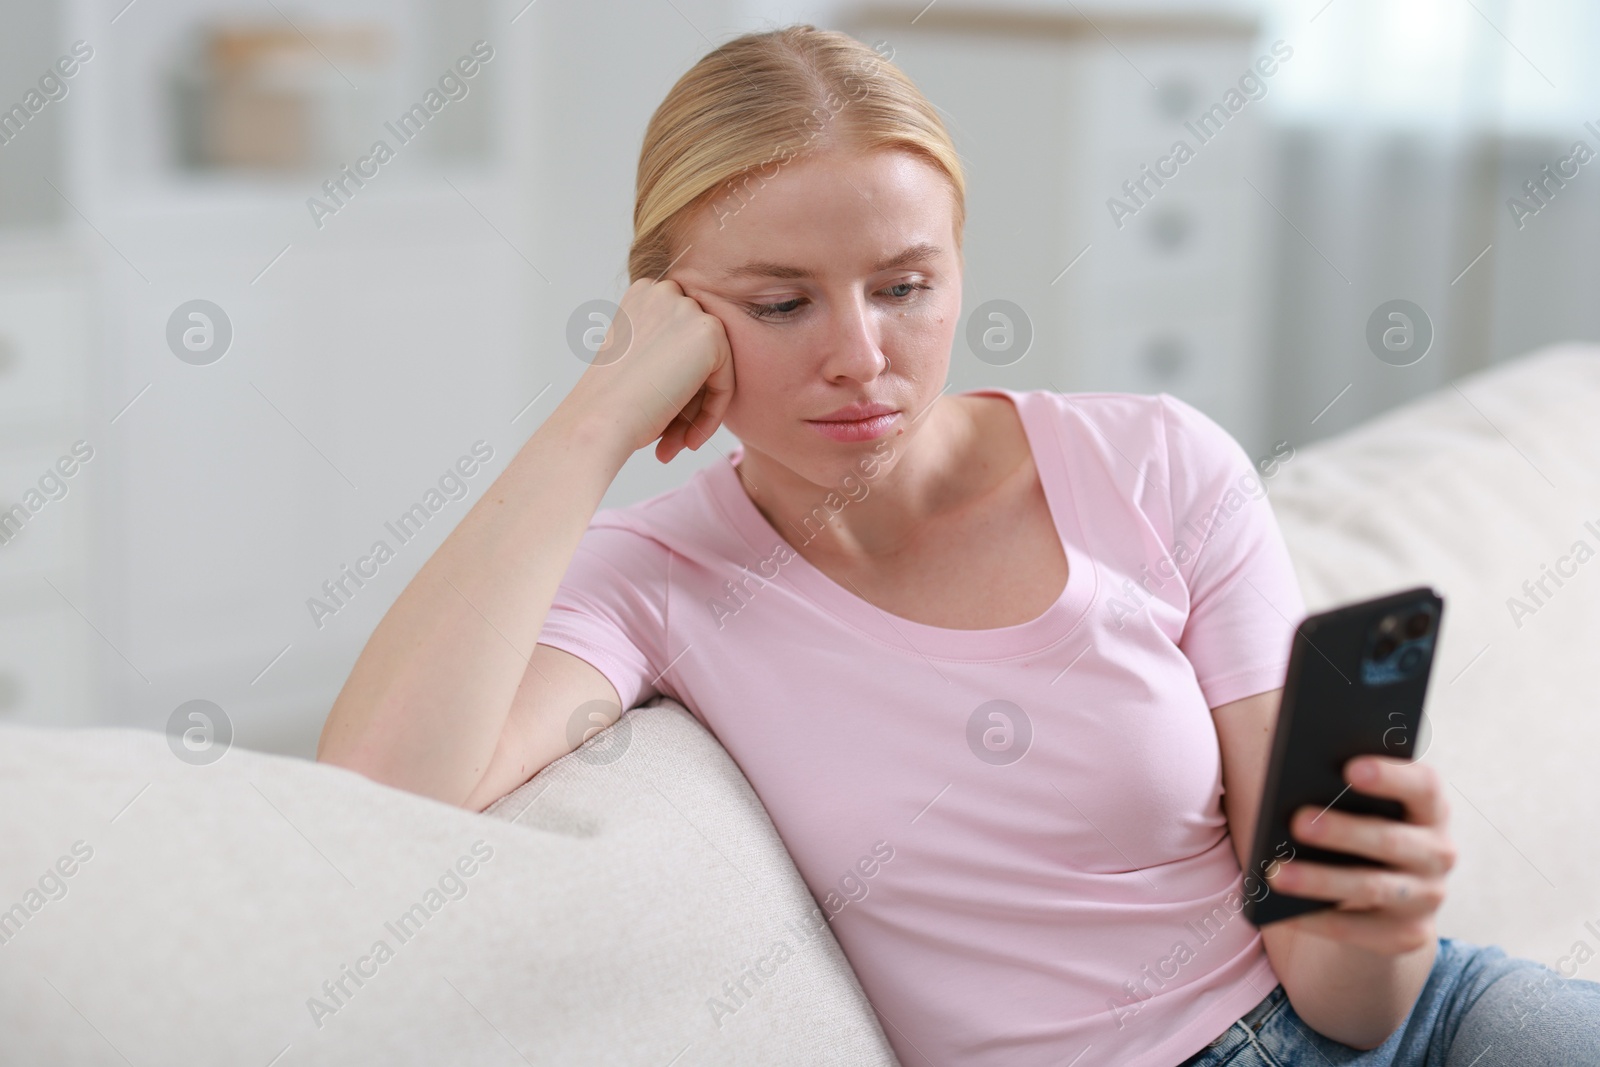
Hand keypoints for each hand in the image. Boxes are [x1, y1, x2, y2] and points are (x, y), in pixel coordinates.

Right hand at [565, 277, 735, 463]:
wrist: (598, 421)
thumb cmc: (608, 403)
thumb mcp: (635, 364)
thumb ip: (667, 354)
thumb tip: (698, 371)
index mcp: (642, 295)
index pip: (678, 341)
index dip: (673, 386)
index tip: (660, 422)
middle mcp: (664, 292)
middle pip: (697, 354)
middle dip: (687, 402)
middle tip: (669, 441)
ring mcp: (688, 308)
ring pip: (713, 369)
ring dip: (697, 412)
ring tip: (676, 445)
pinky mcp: (710, 333)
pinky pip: (725, 381)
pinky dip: (712, 414)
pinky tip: (689, 440)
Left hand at [1265, 755, 1456, 954]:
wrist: (1386, 896)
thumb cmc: (1358, 827)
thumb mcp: (1359, 807)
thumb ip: (1339, 789)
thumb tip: (1292, 787)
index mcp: (1430, 808)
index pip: (1423, 786)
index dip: (1391, 776)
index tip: (1350, 767)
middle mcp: (1437, 852)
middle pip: (1391, 839)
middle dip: (1343, 831)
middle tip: (1298, 821)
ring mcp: (1427, 897)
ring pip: (1371, 887)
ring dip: (1320, 880)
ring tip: (1276, 872)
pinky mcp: (1407, 935)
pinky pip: (1356, 929)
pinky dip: (1315, 919)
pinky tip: (1279, 909)